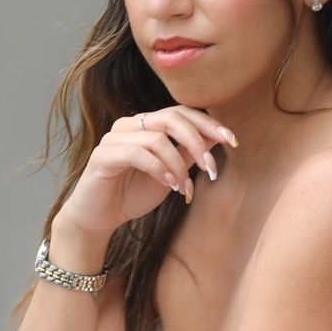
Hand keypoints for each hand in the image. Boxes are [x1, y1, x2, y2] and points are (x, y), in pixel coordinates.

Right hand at [55, 106, 237, 240]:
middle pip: (171, 118)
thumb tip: (217, 137)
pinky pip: (137, 154)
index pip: (181, 112)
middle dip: (197, 142)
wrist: (99, 218)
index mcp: (146, 125)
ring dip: (178, 164)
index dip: (208, 124)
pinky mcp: (103, 155)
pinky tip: (169, 186)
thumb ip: (188, 154)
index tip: (232, 141)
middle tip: (211, 168)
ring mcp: (114, 137)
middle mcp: (129, 125)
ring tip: (184, 187)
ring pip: (157, 138)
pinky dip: (159, 169)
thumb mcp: (171, 173)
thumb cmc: (133, 194)